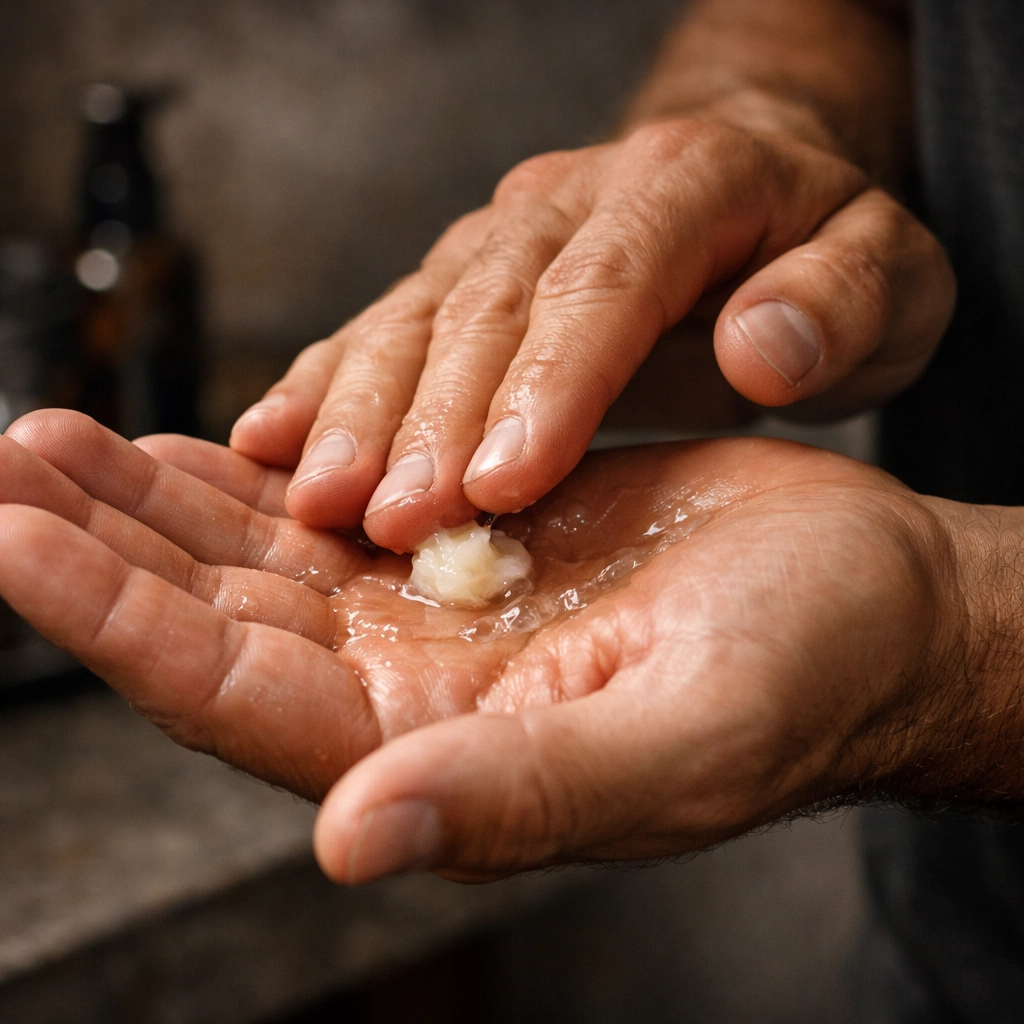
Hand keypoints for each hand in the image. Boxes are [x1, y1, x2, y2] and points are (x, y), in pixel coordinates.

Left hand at [1, 410, 971, 882]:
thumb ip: (515, 796)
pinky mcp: (477, 537)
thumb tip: (348, 838)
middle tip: (11, 459)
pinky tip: (197, 443)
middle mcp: (418, 688)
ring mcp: (441, 608)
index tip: (11, 541)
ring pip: (260, 558)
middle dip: (101, 545)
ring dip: (156, 501)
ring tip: (57, 438)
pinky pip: (336, 504)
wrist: (867, 603)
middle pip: (217, 622)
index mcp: (444, 751)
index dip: (112, 625)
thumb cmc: (805, 680)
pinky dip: (256, 471)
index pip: (233, 698)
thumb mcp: (676, 742)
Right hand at [228, 119, 953, 551]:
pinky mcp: (461, 280)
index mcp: (688, 184)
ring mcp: (504, 237)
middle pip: (487, 305)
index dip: (547, 383)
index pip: (604, 286)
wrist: (759, 205)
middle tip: (386, 518)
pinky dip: (323, 385)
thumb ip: (842, 303)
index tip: (502, 482)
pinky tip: (268, 442)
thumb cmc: (820, 261)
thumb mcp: (886, 278)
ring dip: (358, 411)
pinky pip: (382, 327)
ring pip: (415, 315)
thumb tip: (767, 345)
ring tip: (315, 498)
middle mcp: (573, 201)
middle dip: (429, 416)